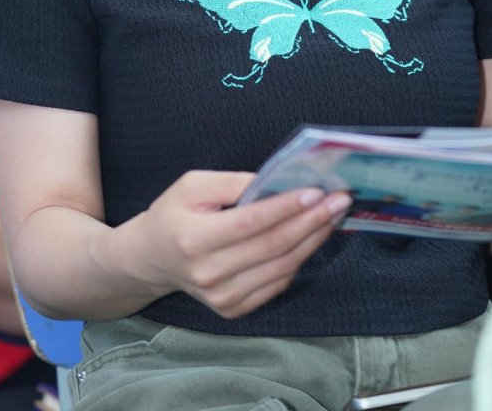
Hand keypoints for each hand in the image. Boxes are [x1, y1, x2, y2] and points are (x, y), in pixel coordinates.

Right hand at [138, 170, 350, 318]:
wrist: (152, 259)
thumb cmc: (173, 214)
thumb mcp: (191, 185)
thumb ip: (232, 182)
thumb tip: (276, 183)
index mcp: (193, 239)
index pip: (252, 222)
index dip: (287, 206)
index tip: (317, 190)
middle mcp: (208, 274)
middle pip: (273, 246)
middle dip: (312, 220)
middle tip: (340, 200)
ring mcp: (222, 298)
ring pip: (281, 267)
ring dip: (313, 240)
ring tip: (333, 215)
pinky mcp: (233, 309)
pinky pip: (277, 283)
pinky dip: (299, 259)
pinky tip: (312, 237)